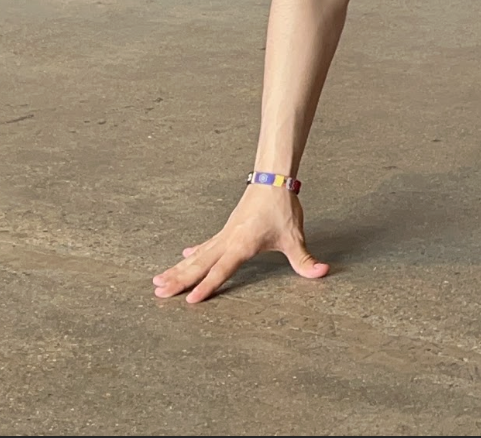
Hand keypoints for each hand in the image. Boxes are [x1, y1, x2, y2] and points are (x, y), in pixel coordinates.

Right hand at [153, 183, 329, 302]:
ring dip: (178, 268)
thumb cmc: (281, 208)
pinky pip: (205, 245)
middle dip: (179, 279)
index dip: (207, 286)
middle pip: (198, 264)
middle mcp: (227, 241)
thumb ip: (305, 260)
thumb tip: (322, 273)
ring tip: (158, 281)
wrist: (272, 180)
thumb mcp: (295, 237)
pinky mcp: (227, 230)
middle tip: (158, 292)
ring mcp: (224, 235)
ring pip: (196, 256)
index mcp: (241, 245)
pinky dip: (193, 253)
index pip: (221, 271)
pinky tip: (184, 257)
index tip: (190, 300)